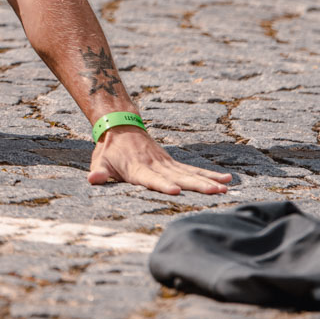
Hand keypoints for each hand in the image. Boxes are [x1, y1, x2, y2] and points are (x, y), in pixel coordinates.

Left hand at [88, 127, 233, 195]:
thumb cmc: (109, 150)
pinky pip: (194, 170)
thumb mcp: (99, 160)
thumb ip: (99, 171)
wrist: (120, 126)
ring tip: (225, 188)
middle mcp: (156, 166)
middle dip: (196, 185)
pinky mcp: (173, 163)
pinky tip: (227, 181)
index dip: (163, 185)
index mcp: (138, 169)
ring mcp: (167, 164)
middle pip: (178, 177)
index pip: (151, 179)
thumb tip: (92, 179)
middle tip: (214, 192)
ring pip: (190, 173)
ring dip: (208, 181)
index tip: (175, 191)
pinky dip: (210, 175)